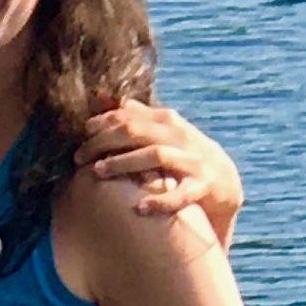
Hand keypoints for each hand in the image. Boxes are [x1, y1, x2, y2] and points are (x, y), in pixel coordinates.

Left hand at [79, 101, 241, 234]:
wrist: (226, 185)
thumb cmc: (183, 158)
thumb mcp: (162, 133)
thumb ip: (137, 117)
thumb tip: (105, 97)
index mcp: (168, 122)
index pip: (129, 115)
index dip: (102, 123)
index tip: (82, 134)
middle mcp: (181, 137)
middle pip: (136, 131)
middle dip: (103, 142)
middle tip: (79, 157)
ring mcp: (194, 161)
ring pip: (156, 155)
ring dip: (124, 163)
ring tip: (98, 172)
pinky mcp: (204, 187)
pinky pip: (181, 195)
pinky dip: (160, 201)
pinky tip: (138, 208)